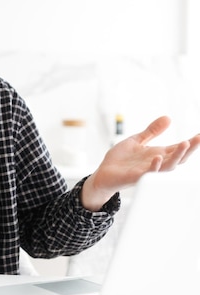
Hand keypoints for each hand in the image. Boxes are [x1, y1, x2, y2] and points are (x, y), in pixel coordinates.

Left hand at [81, 116, 199, 210]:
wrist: (103, 174)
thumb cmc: (121, 159)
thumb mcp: (137, 140)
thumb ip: (152, 131)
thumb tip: (168, 117)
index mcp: (158, 154)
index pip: (178, 148)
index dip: (191, 142)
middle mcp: (156, 163)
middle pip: (178, 157)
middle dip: (190, 148)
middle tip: (198, 138)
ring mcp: (147, 171)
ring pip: (168, 166)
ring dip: (177, 156)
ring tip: (186, 144)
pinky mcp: (136, 177)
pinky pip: (148, 173)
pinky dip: (154, 166)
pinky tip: (157, 157)